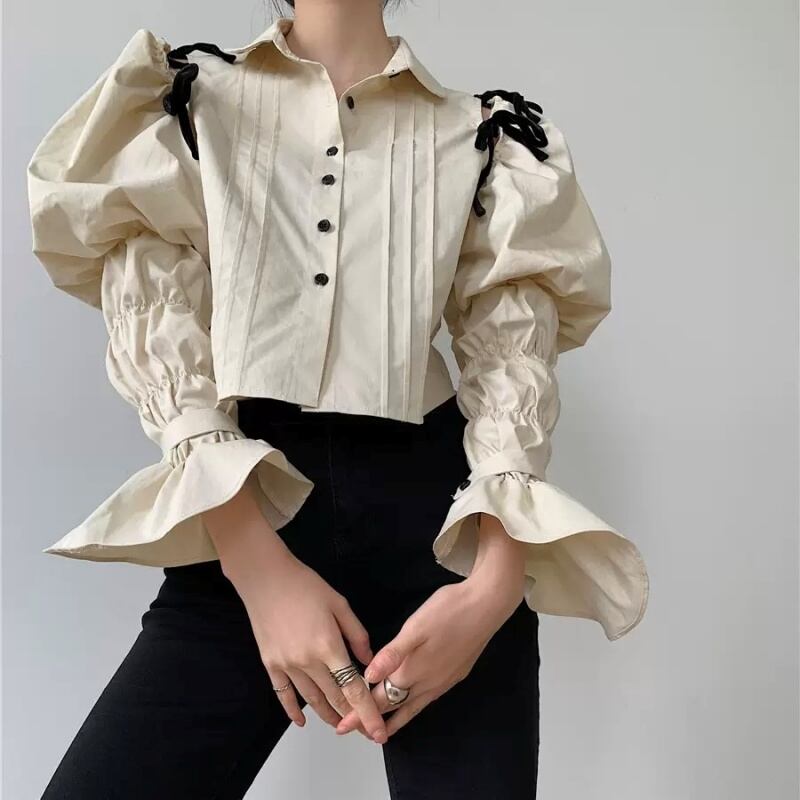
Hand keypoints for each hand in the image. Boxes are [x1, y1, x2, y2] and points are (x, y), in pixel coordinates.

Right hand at [204, 478, 388, 743]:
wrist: (265, 578)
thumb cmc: (305, 585)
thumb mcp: (339, 604)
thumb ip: (357, 635)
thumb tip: (369, 661)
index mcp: (329, 646)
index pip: (353, 689)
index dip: (368, 713)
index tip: (379, 733)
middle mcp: (307, 662)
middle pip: (335, 699)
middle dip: (353, 718)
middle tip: (367, 730)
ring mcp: (286, 666)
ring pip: (312, 700)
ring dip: (329, 716)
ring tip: (342, 727)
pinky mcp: (270, 664)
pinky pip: (283, 694)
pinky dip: (292, 711)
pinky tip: (301, 721)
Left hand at [335, 512, 526, 738]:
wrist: (487, 605)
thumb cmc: (449, 610)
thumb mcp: (416, 627)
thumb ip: (392, 654)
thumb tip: (368, 679)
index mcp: (413, 671)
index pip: (381, 699)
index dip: (360, 711)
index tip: (342, 725)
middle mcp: (428, 683)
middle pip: (396, 708)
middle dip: (374, 720)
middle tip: (354, 730)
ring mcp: (443, 681)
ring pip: (413, 708)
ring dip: (394, 719)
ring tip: (380, 731)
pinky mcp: (455, 675)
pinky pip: (427, 700)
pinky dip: (412, 708)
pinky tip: (411, 703)